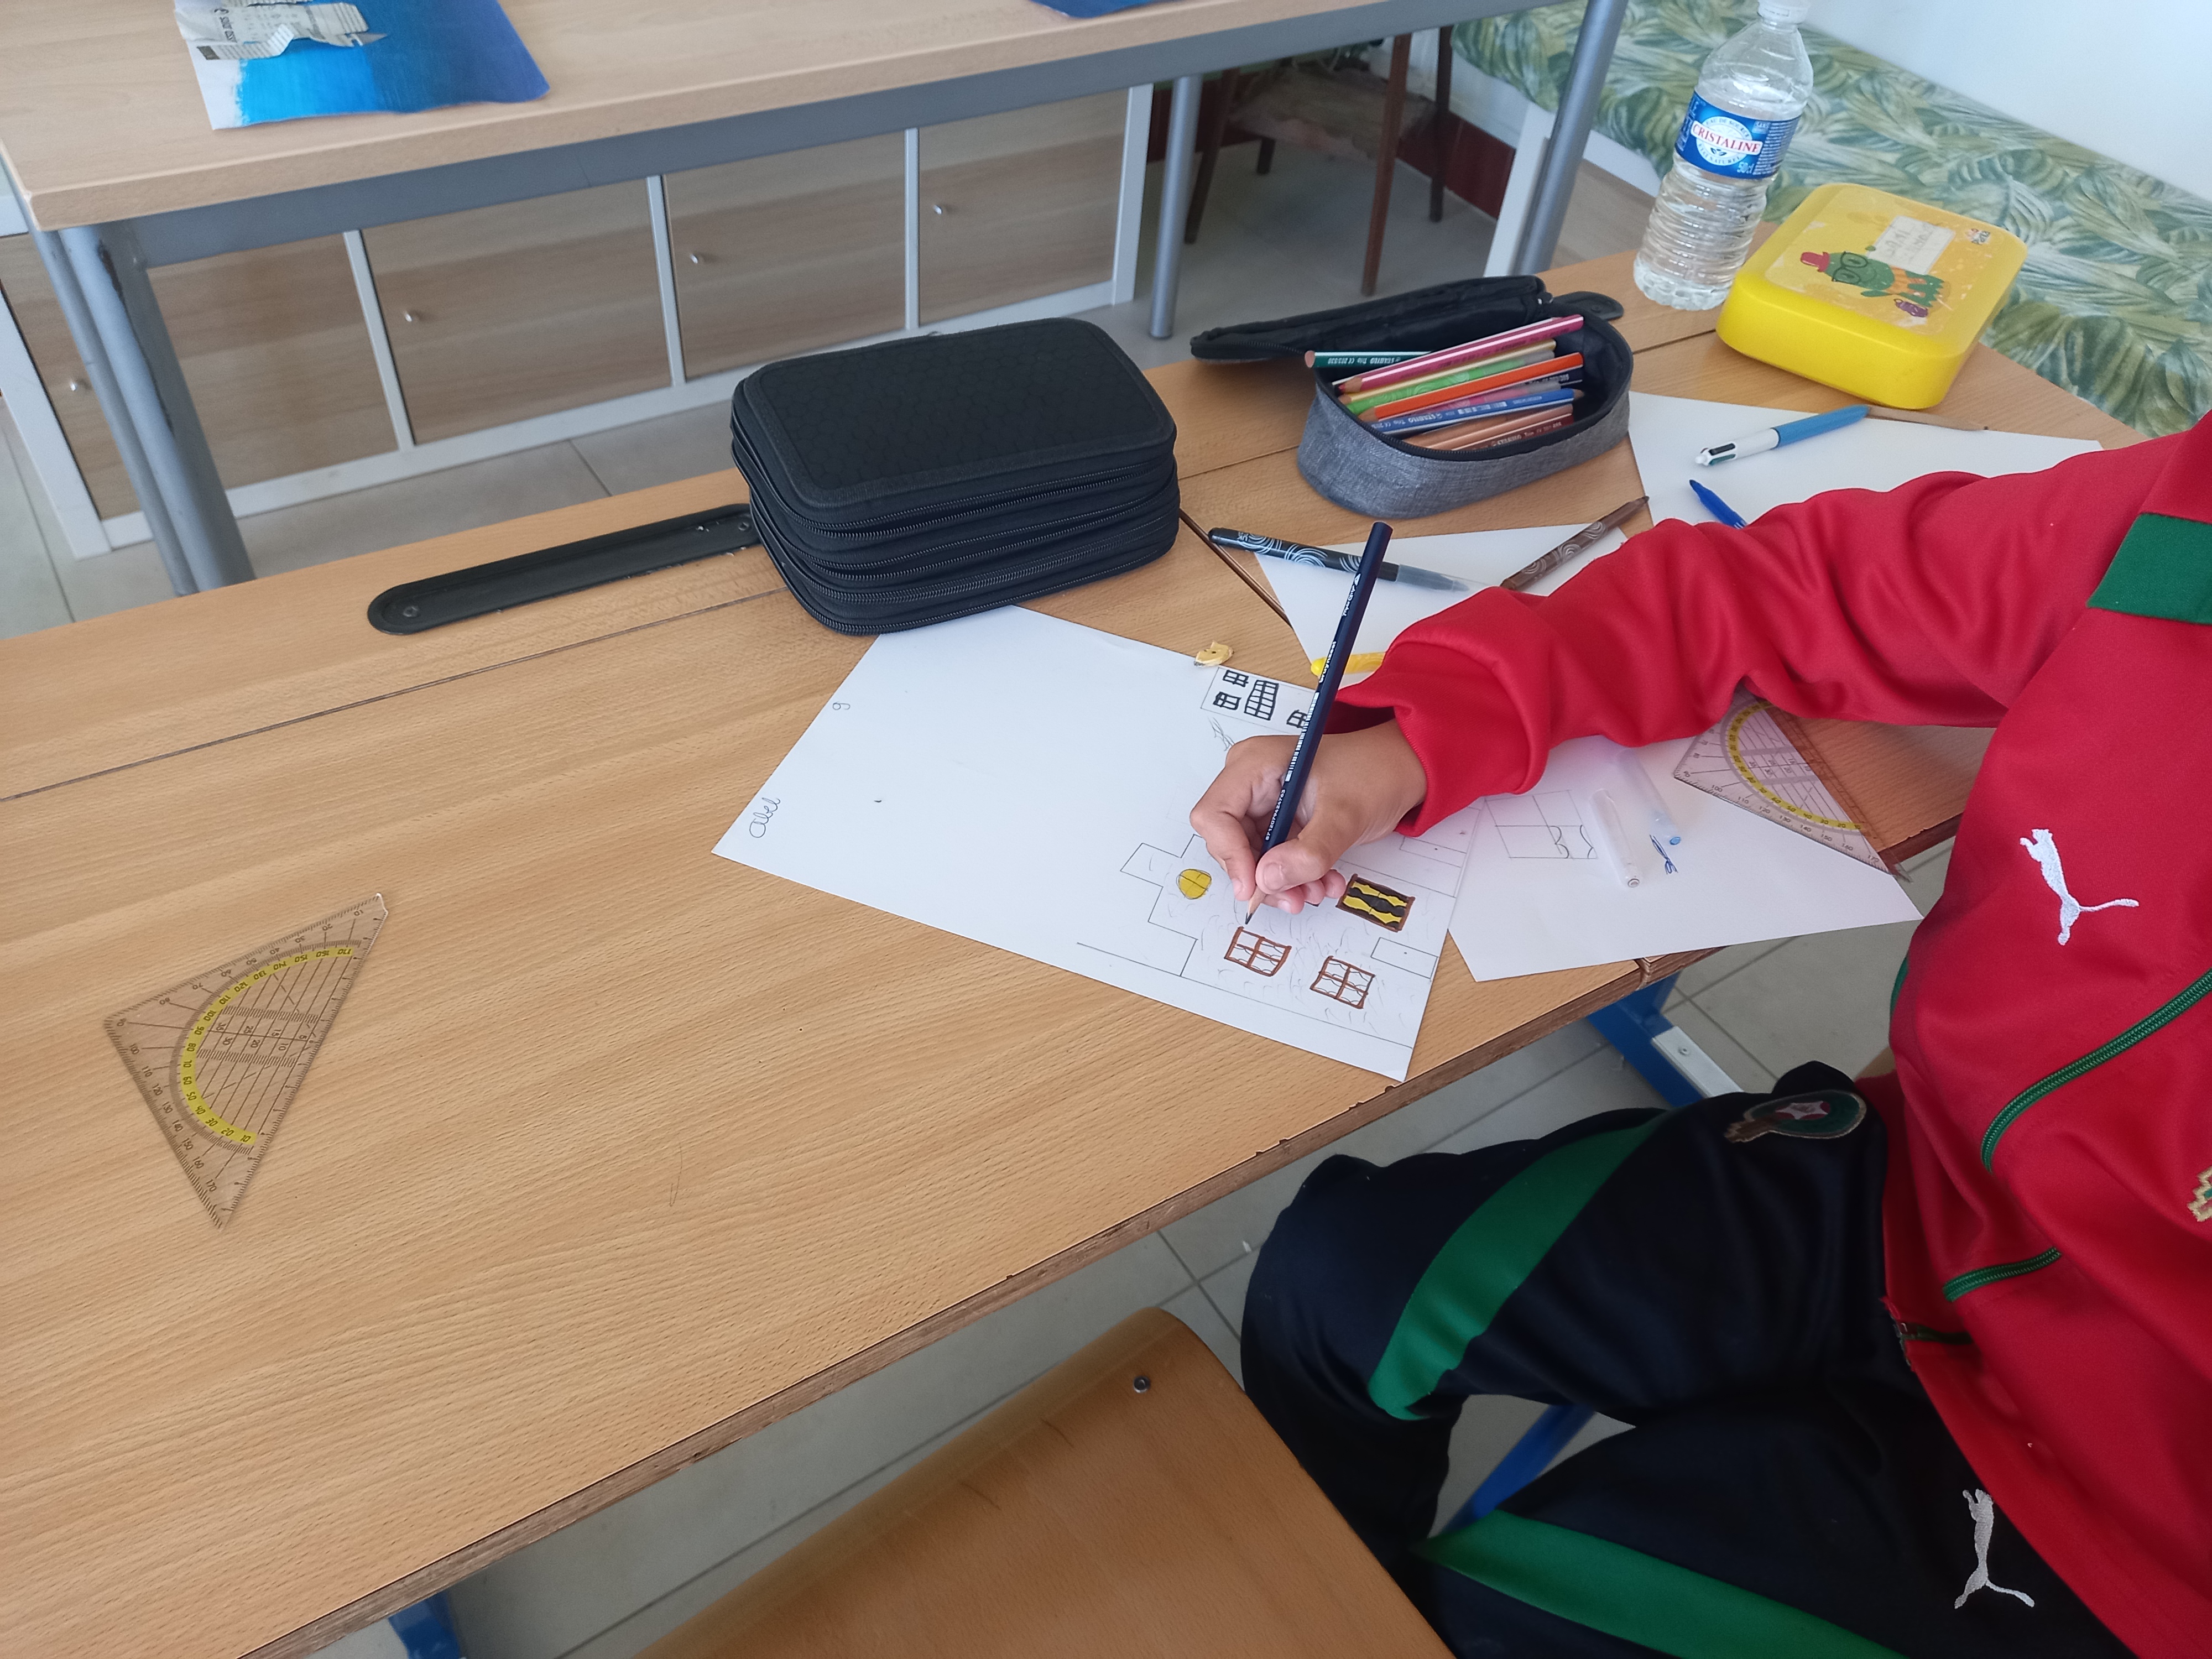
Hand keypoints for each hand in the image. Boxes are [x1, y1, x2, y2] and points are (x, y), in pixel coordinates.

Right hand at [1190, 720, 1428, 912]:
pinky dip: (1294, 876)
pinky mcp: (1276, 821)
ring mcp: (1262, 803)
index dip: (1229, 855)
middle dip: (1261, 876)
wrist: (1401, 769)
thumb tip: (1267, 880)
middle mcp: (1249, 782)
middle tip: (1294, 897)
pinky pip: (1271, 859)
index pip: (1214, 815)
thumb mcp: (1345, 815)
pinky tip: (1322, 881)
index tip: (1254, 887)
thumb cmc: (1375, 772)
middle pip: (1228, 842)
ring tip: (1317, 890)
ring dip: (1282, 883)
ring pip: (1250, 858)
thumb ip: (1308, 851)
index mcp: (1254, 764)